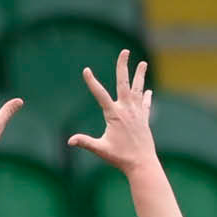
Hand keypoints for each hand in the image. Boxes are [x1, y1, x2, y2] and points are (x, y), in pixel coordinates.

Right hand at [69, 50, 155, 175]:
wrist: (142, 164)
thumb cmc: (120, 158)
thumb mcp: (101, 150)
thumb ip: (85, 142)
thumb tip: (69, 141)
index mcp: (114, 114)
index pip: (100, 94)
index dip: (92, 82)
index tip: (86, 70)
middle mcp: (127, 110)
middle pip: (124, 83)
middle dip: (123, 66)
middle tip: (125, 51)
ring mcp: (137, 113)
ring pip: (138, 90)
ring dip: (140, 75)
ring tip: (143, 63)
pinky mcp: (144, 120)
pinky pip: (145, 104)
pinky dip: (145, 97)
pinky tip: (147, 91)